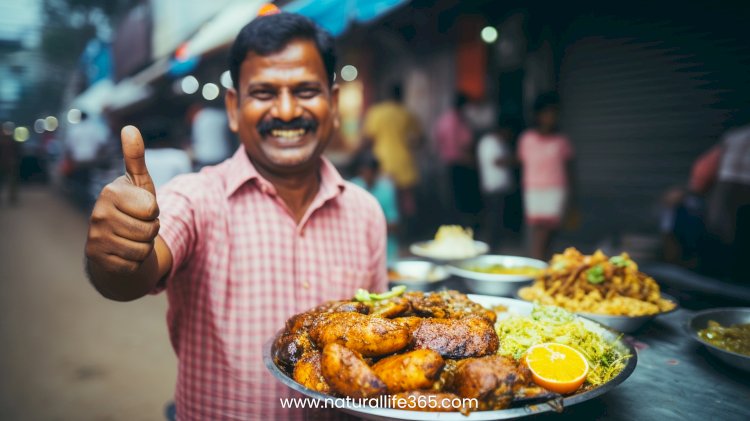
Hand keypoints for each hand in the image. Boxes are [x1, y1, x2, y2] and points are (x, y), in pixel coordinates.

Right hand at [85, 126, 159, 274]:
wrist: (114, 238)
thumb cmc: (132, 206)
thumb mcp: (138, 182)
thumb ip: (136, 157)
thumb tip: (129, 128)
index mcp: (110, 192)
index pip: (152, 208)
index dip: (155, 211)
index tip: (143, 208)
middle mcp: (98, 213)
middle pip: (150, 231)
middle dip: (152, 230)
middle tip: (138, 224)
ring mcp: (94, 237)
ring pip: (143, 250)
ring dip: (145, 246)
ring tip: (133, 237)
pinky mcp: (96, 258)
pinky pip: (133, 265)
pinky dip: (135, 262)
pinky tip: (124, 252)